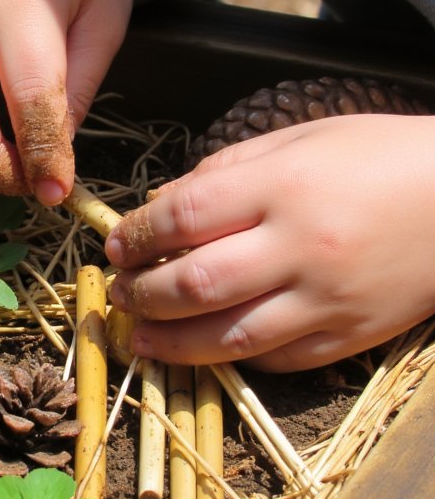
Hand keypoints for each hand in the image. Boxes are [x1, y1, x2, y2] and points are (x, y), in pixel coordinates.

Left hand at [105, 113, 434, 369]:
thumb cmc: (381, 156)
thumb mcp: (302, 138)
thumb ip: (228, 169)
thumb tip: (164, 206)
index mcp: (284, 187)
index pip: (185, 218)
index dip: (138, 237)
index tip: (117, 246)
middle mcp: (301, 247)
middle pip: (196, 284)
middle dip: (144, 294)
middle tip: (121, 294)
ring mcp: (325, 299)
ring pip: (228, 336)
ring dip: (172, 342)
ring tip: (141, 338)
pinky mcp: (347, 336)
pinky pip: (275, 360)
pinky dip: (232, 358)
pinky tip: (207, 348)